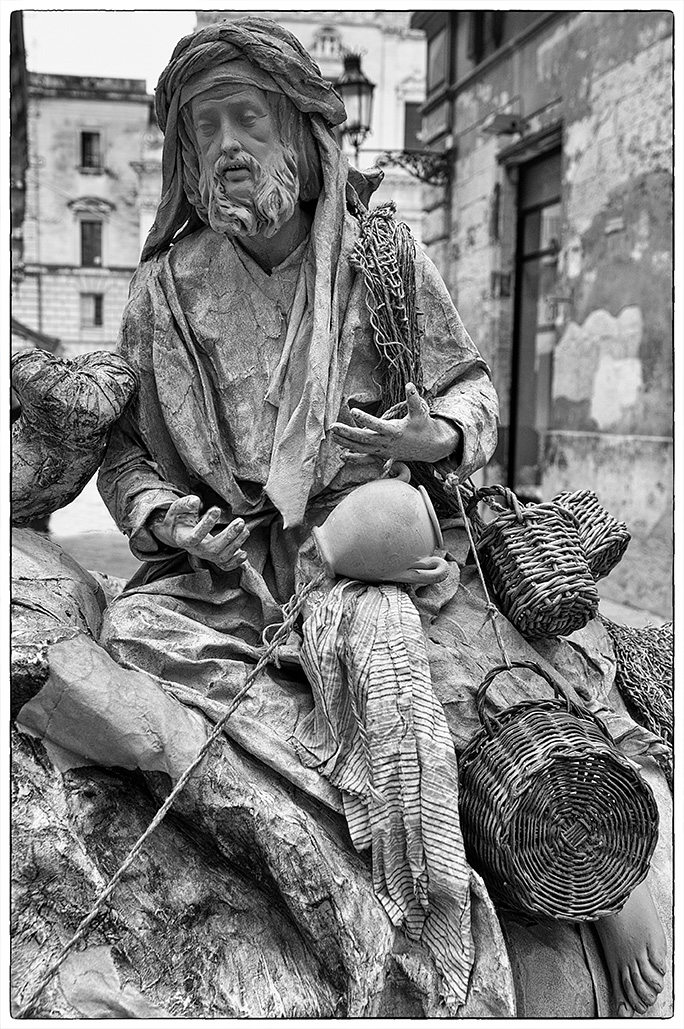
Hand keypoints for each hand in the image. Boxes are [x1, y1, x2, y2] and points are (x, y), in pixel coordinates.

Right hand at [149, 495, 248, 571]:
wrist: (178, 533)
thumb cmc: (179, 520)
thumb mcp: (177, 509)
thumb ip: (185, 504)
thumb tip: (196, 501)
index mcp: (184, 539)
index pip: (195, 536)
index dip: (206, 524)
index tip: (216, 509)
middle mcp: (196, 550)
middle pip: (213, 548)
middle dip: (228, 535)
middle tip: (240, 522)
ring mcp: (206, 556)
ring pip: (222, 556)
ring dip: (236, 544)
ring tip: (245, 529)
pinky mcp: (214, 558)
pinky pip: (225, 566)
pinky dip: (236, 562)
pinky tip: (243, 553)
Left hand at [330, 382, 460, 463]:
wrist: (431, 448)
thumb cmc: (424, 427)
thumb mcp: (420, 412)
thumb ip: (413, 399)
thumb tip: (409, 384)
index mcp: (395, 431)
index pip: (377, 425)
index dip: (365, 419)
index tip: (353, 411)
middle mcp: (387, 443)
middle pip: (364, 438)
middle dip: (347, 433)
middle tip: (332, 426)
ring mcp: (384, 451)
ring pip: (362, 448)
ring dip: (346, 442)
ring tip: (332, 436)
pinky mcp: (383, 455)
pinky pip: (366, 457)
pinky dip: (354, 457)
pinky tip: (342, 456)